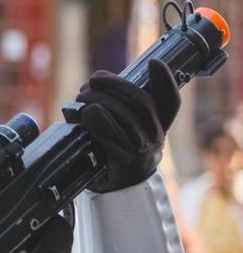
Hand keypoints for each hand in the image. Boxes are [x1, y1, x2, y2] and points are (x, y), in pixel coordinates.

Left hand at [75, 59, 179, 192]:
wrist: (107, 189)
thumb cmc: (107, 152)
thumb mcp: (113, 125)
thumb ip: (112, 104)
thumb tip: (94, 82)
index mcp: (156, 125)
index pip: (170, 101)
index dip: (166, 81)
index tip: (155, 63)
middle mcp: (156, 138)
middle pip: (143, 103)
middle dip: (116, 86)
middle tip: (91, 82)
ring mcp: (144, 152)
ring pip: (129, 117)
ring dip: (101, 101)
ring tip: (82, 98)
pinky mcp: (127, 164)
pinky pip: (116, 139)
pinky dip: (100, 123)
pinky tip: (88, 113)